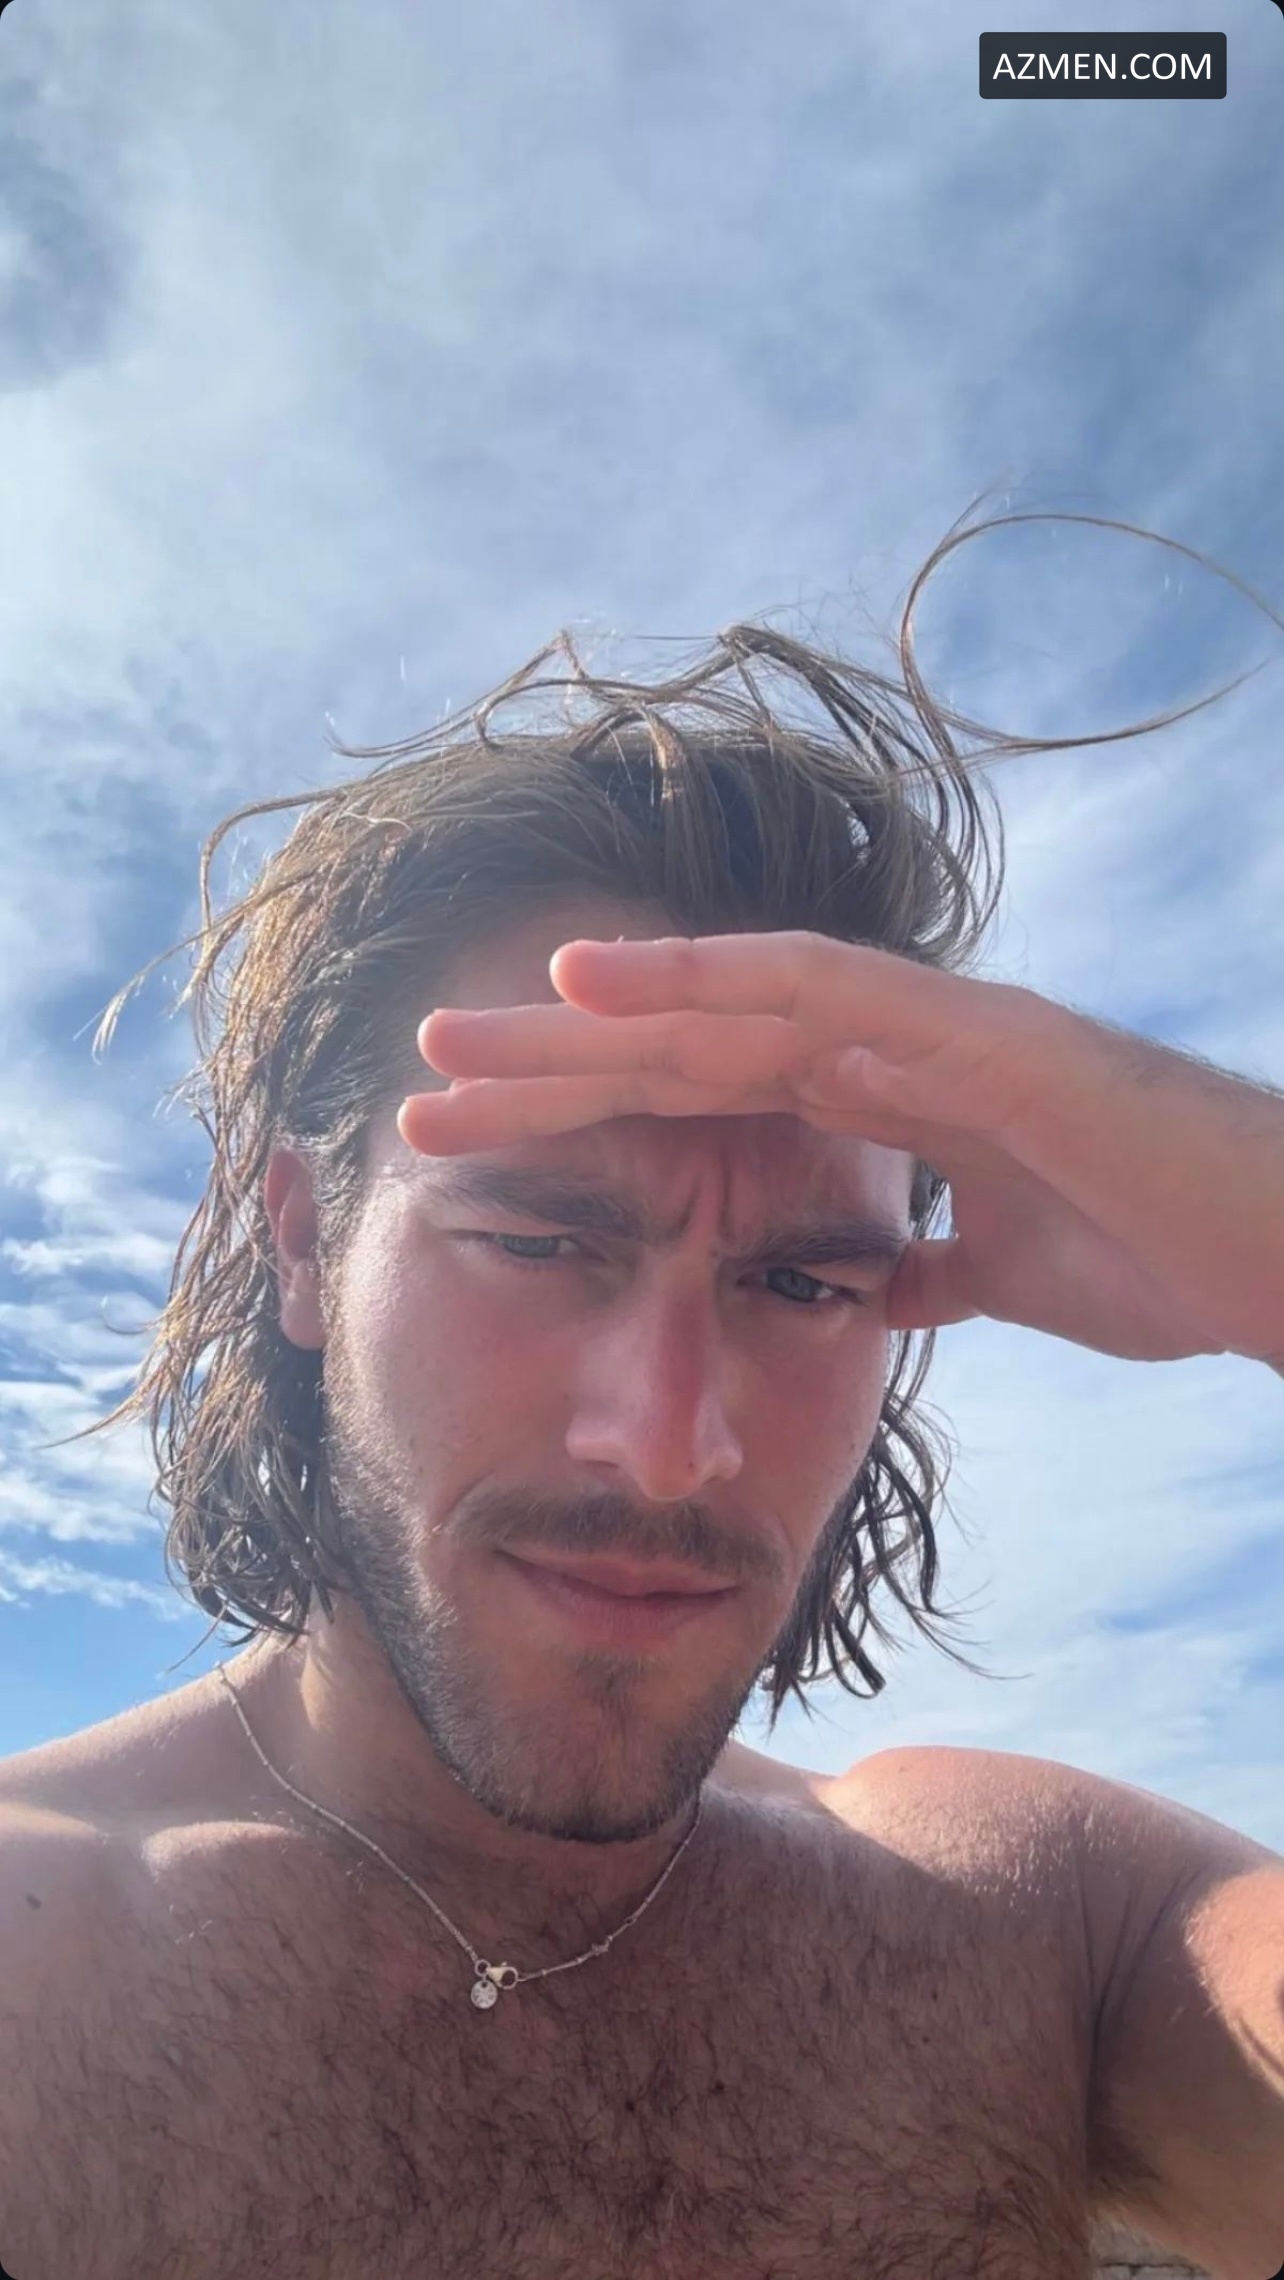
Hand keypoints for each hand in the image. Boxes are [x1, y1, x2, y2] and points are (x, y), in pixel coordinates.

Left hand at [398, 932, 1283, 1367]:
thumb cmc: (1173, 1255)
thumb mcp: (1019, 1279)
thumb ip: (938, 1268)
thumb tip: (873, 1283)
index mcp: (892, 1103)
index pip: (708, 1099)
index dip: (589, 1113)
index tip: (475, 1137)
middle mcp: (896, 1049)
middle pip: (691, 1046)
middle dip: (553, 1065)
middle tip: (420, 1076)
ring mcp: (938, 1032)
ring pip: (732, 1004)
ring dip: (598, 1016)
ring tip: (473, 1024)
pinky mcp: (989, 1041)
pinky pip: (833, 994)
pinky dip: (719, 980)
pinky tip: (613, 982)